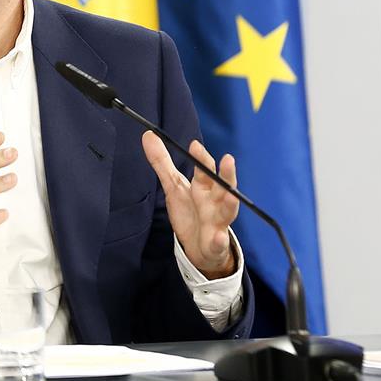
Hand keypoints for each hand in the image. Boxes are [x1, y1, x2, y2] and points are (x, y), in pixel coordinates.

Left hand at [142, 131, 239, 278]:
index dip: (201, 158)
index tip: (194, 145)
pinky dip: (219, 240)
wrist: (198, 246)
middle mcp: (214, 201)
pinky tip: (218, 237)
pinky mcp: (216, 244)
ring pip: (228, 211)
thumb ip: (162, 162)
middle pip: (223, 186)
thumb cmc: (190, 211)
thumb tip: (148, 134)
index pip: (205, 169)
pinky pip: (219, 243)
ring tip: (232, 196)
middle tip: (228, 160)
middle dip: (226, 174)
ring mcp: (217, 222)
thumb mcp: (173, 186)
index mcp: (204, 186)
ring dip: (231, 203)